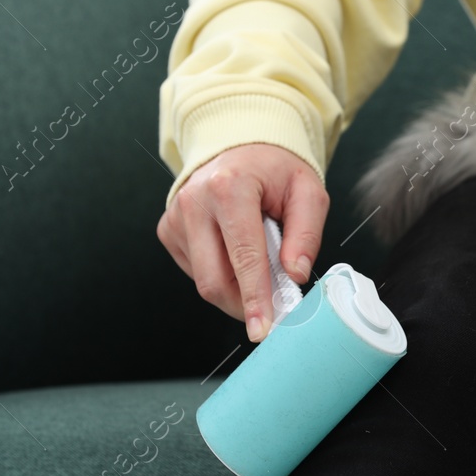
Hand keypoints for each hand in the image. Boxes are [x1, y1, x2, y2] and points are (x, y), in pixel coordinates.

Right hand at [156, 143, 328, 341]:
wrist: (239, 147)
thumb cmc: (275, 170)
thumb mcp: (307, 191)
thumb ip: (306, 234)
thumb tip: (294, 275)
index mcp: (229, 187)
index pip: (244, 256)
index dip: (255, 297)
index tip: (262, 328)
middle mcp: (194, 202)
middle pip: (214, 279)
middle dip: (244, 304)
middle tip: (271, 310)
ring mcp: (176, 218)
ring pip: (203, 281)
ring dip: (234, 289)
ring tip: (257, 265)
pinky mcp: (168, 231)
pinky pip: (195, 271)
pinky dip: (220, 274)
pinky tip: (233, 252)